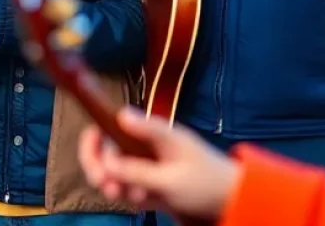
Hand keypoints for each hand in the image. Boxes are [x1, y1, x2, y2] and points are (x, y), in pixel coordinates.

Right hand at [77, 107, 239, 218]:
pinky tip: (145, 201)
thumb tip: (106, 150)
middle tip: (106, 187)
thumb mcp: (172, 179)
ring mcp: (143, 163)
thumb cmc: (205, 182)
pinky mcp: (147, 181)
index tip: (94, 158)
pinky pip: (126, 186)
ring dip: (114, 185)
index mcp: (148, 133)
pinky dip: (128, 195)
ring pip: (112, 171)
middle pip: (104, 150)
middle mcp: (141, 144)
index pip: (108, 124)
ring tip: (135, 198)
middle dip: (99, 168)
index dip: (93, 138)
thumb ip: (137, 170)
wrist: (231, 200)